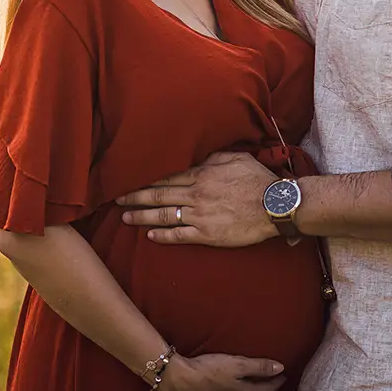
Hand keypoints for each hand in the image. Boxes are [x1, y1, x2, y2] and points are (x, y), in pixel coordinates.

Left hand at [118, 152, 279, 247]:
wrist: (275, 206)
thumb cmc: (258, 180)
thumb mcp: (236, 158)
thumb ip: (214, 156)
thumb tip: (198, 154)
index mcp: (202, 174)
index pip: (167, 175)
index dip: (146, 178)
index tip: (130, 178)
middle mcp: (196, 194)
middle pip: (158, 195)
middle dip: (135, 196)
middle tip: (116, 198)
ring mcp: (199, 216)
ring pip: (163, 215)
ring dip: (142, 216)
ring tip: (125, 217)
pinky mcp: (207, 234)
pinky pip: (179, 235)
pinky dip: (162, 236)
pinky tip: (149, 236)